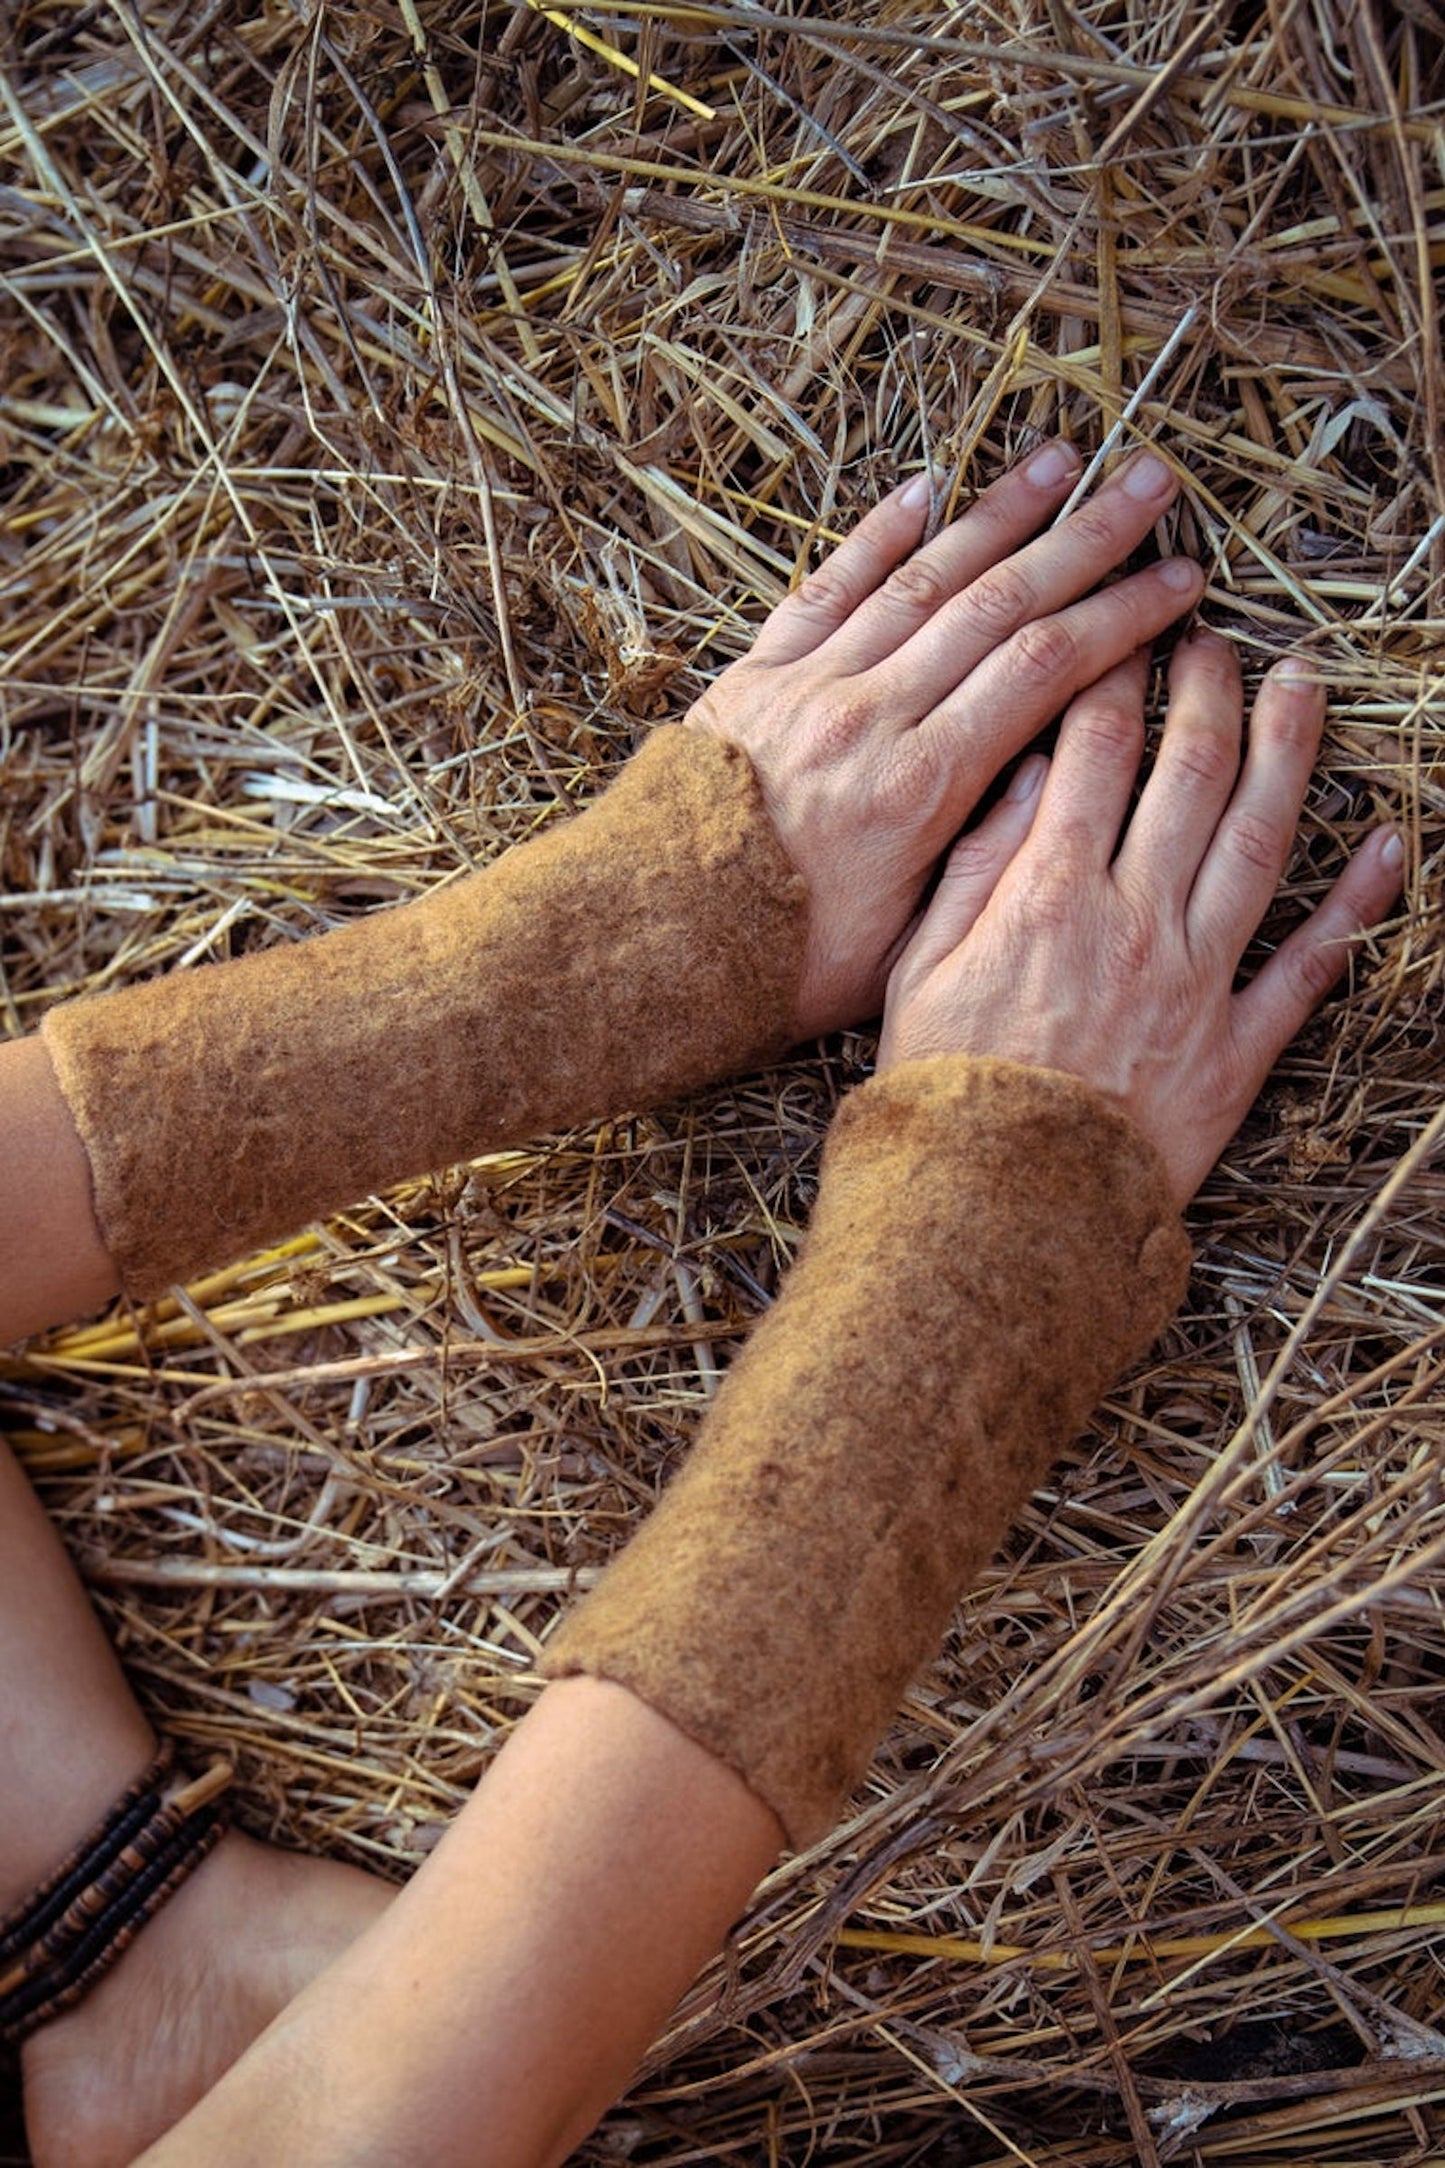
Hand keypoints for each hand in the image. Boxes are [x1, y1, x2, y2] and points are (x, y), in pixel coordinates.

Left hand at [685, 444, 1204, 1037]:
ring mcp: (812, 683)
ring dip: (997, 512)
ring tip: (1061, 457)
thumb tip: (1049, 784)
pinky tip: (924, 488)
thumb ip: (982, 862)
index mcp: (922, 785)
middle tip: (1152, 481)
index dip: (1123, 618)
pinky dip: (878, 534)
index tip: (1182, 582)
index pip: (1046, 670)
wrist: (650, 941)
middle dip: (1087, 537)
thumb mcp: (905, 943)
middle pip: (1001, 601)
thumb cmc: (781, 963)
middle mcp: (872, 714)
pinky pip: (828, 586)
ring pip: (922, 576)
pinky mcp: (758, 674)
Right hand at [877, 634, 1403, 1202]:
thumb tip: (1021, 773)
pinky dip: (1356, 904)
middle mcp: (1136, 920)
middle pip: (1188, 775)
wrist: (1001, 1212)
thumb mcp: (920, 970)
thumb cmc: (944, 1094)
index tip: (1126, 629)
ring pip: (1258, 843)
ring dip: (1287, 755)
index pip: (1095, 750)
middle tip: (1214, 637)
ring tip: (1303, 688)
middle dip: (1206, 690)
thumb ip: (974, 866)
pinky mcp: (1239, 1047)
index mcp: (1049, 894)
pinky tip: (1389, 843)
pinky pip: (1310, 965)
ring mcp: (1198, 981)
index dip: (1115, 675)